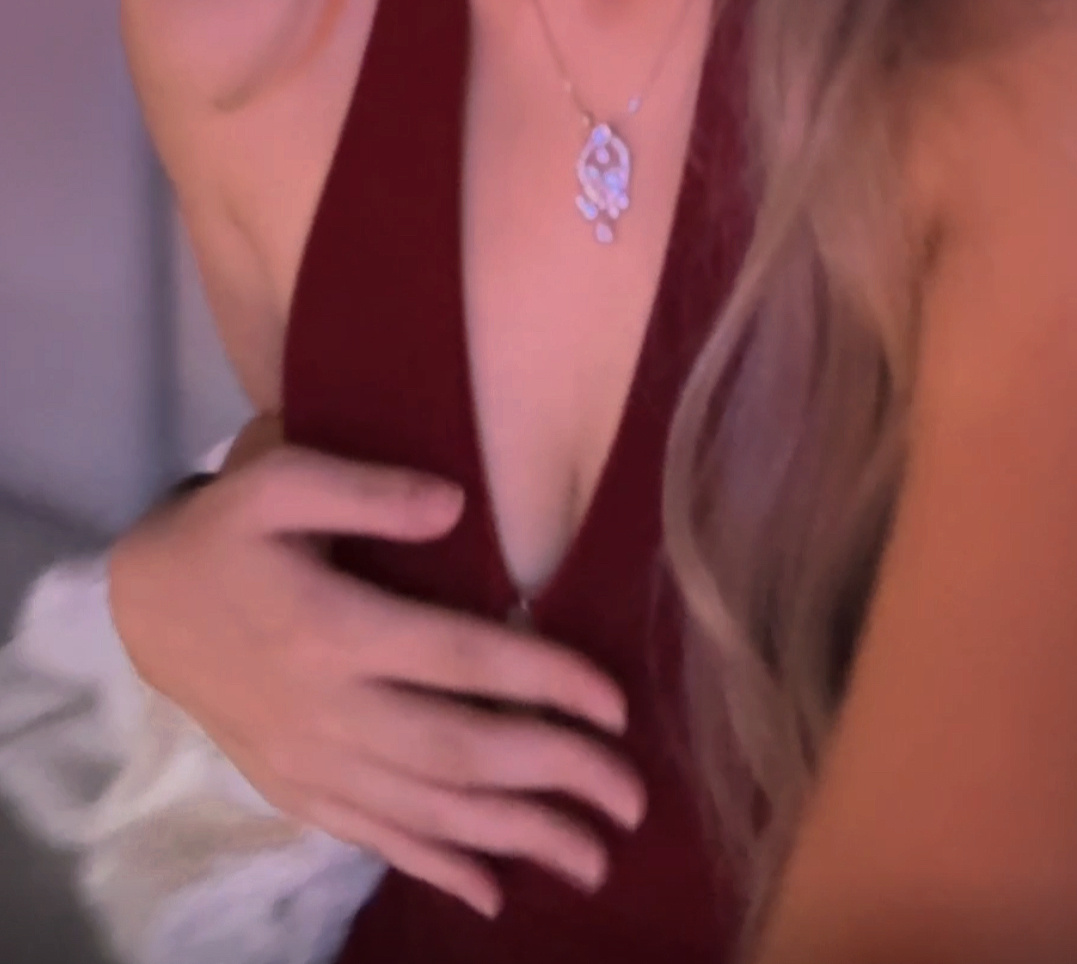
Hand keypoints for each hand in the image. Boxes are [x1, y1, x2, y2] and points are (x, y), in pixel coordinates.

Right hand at [108, 444, 644, 917]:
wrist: (144, 607)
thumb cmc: (227, 531)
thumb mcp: (278, 482)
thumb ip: (366, 492)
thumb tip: (454, 505)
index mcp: (334, 628)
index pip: (460, 660)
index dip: (543, 681)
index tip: (614, 704)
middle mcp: (329, 709)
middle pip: (459, 752)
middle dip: (554, 779)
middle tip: (633, 799)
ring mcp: (312, 761)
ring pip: (427, 811)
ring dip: (515, 838)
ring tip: (592, 858)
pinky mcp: (296, 790)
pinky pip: (376, 837)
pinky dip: (437, 866)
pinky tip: (492, 891)